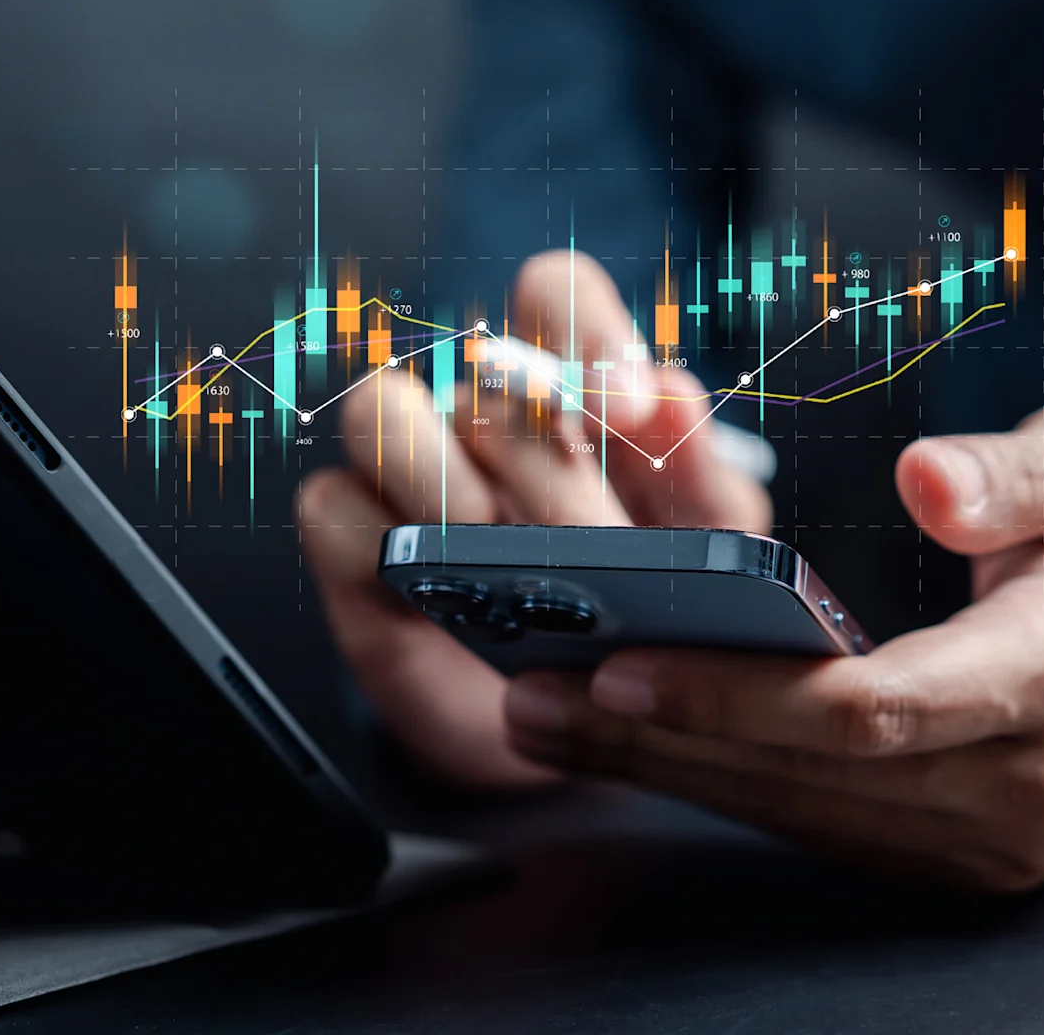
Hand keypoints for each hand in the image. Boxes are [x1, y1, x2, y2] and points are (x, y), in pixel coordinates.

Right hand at [297, 251, 769, 789]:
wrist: (589, 747)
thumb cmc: (648, 635)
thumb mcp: (710, 568)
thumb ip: (710, 487)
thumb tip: (672, 393)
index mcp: (573, 396)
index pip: (551, 296)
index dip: (585, 332)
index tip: (626, 407)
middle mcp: (485, 421)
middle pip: (485, 386)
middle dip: (550, 478)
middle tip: (591, 552)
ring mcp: (410, 475)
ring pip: (380, 407)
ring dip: (438, 480)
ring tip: (484, 551)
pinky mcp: (354, 542)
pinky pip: (332, 503)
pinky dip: (378, 548)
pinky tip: (426, 598)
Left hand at [500, 400, 1043, 888]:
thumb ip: (1019, 473)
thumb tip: (925, 479)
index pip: (884, 705)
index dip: (744, 692)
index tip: (627, 662)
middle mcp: (1035, 782)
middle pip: (817, 773)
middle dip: (666, 733)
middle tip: (536, 691)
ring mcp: (997, 841)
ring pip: (803, 812)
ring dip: (669, 766)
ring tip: (548, 713)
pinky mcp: (958, 859)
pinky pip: (819, 825)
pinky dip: (720, 781)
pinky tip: (635, 739)